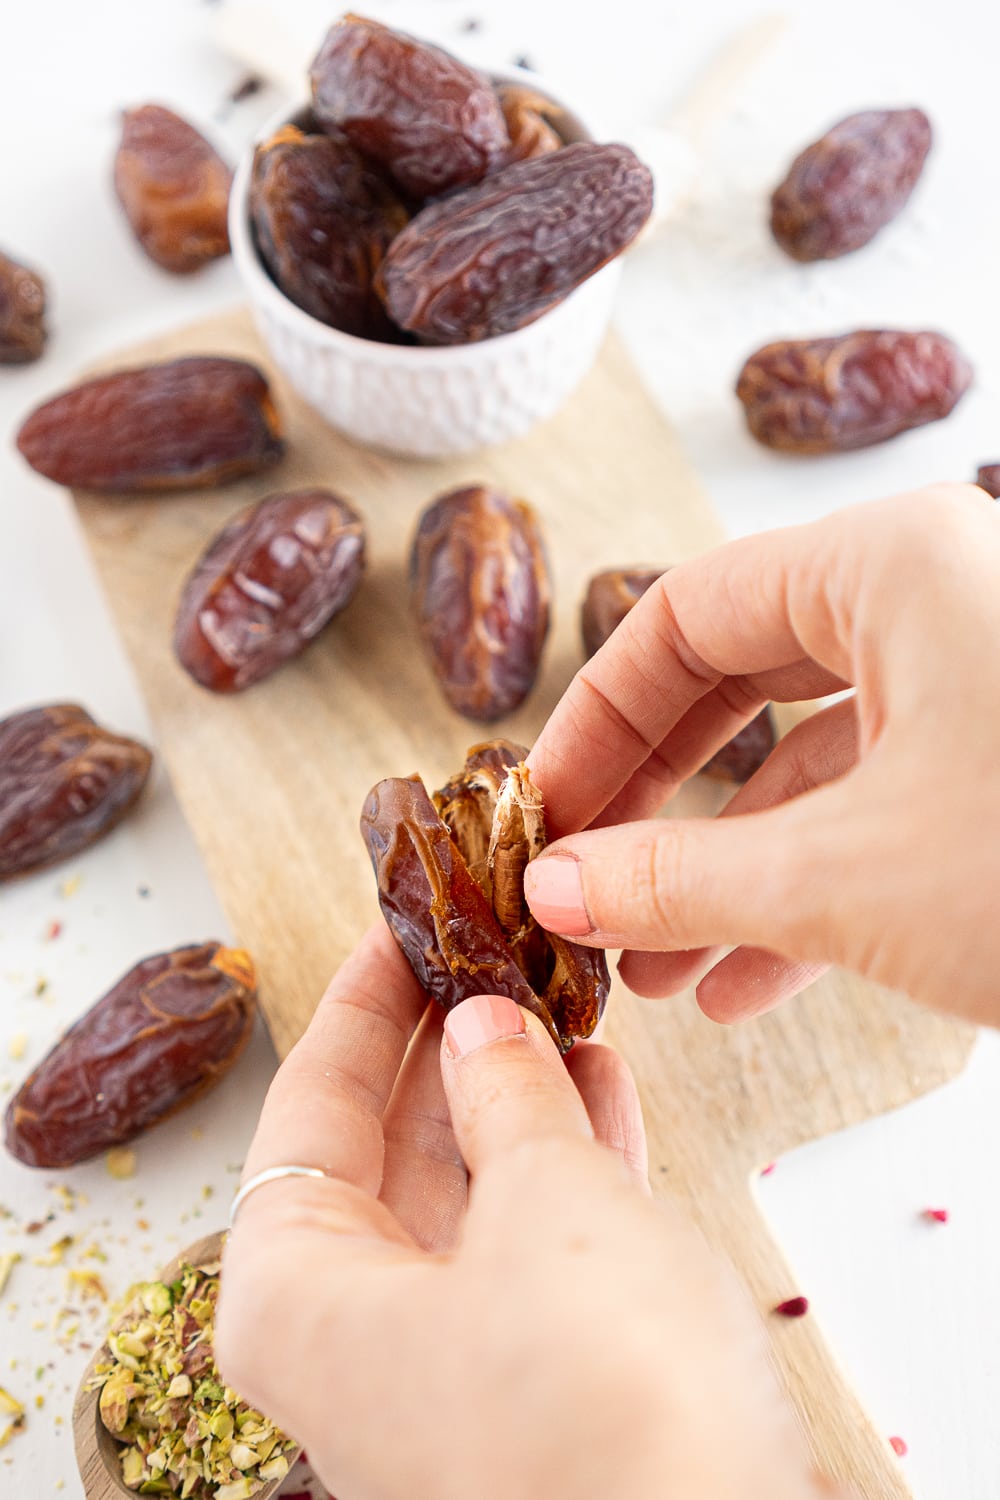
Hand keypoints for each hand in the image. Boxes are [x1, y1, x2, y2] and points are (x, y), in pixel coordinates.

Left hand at [216, 923, 835, 1499]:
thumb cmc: (598, 1399)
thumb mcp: (547, 1205)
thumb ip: (509, 1101)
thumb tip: (485, 1027)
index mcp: (299, 1297)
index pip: (310, 1109)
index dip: (362, 1005)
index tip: (402, 923)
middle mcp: (354, 1339)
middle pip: (386, 1150)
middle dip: (450, 1045)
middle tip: (493, 949)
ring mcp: (442, 1370)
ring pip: (468, 1195)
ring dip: (517, 1096)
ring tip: (558, 1000)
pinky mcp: (529, 1390)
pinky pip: (528, 1249)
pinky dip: (563, 1165)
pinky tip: (602, 1086)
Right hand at [525, 484, 999, 1026]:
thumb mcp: (848, 878)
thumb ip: (677, 877)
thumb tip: (555, 886)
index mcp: (889, 566)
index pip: (682, 616)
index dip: (593, 720)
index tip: (537, 811)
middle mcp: (936, 602)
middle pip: (740, 683)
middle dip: (653, 799)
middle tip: (576, 880)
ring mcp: (983, 686)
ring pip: (810, 762)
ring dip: (719, 867)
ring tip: (643, 966)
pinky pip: (881, 813)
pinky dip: (803, 893)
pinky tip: (739, 984)